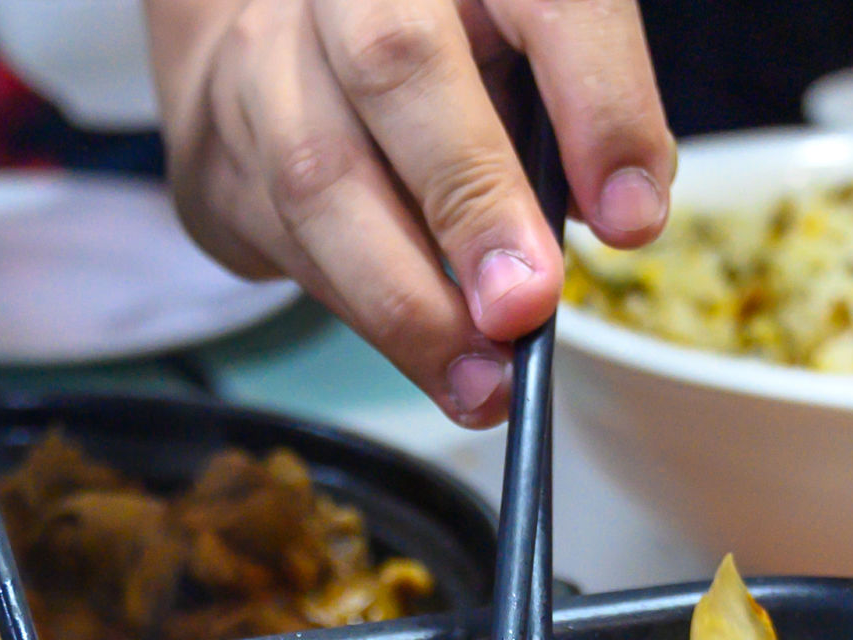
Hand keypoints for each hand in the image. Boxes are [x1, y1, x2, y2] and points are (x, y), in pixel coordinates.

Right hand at [147, 0, 672, 425]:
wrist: (285, 48)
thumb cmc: (443, 55)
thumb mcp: (529, 53)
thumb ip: (581, 112)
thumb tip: (623, 212)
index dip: (597, 101)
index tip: (631, 217)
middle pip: (398, 61)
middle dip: (471, 201)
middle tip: (526, 306)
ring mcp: (269, 51)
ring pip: (321, 173)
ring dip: (409, 298)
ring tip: (482, 379)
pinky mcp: (220, 139)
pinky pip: (288, 241)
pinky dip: (370, 314)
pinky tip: (432, 363)